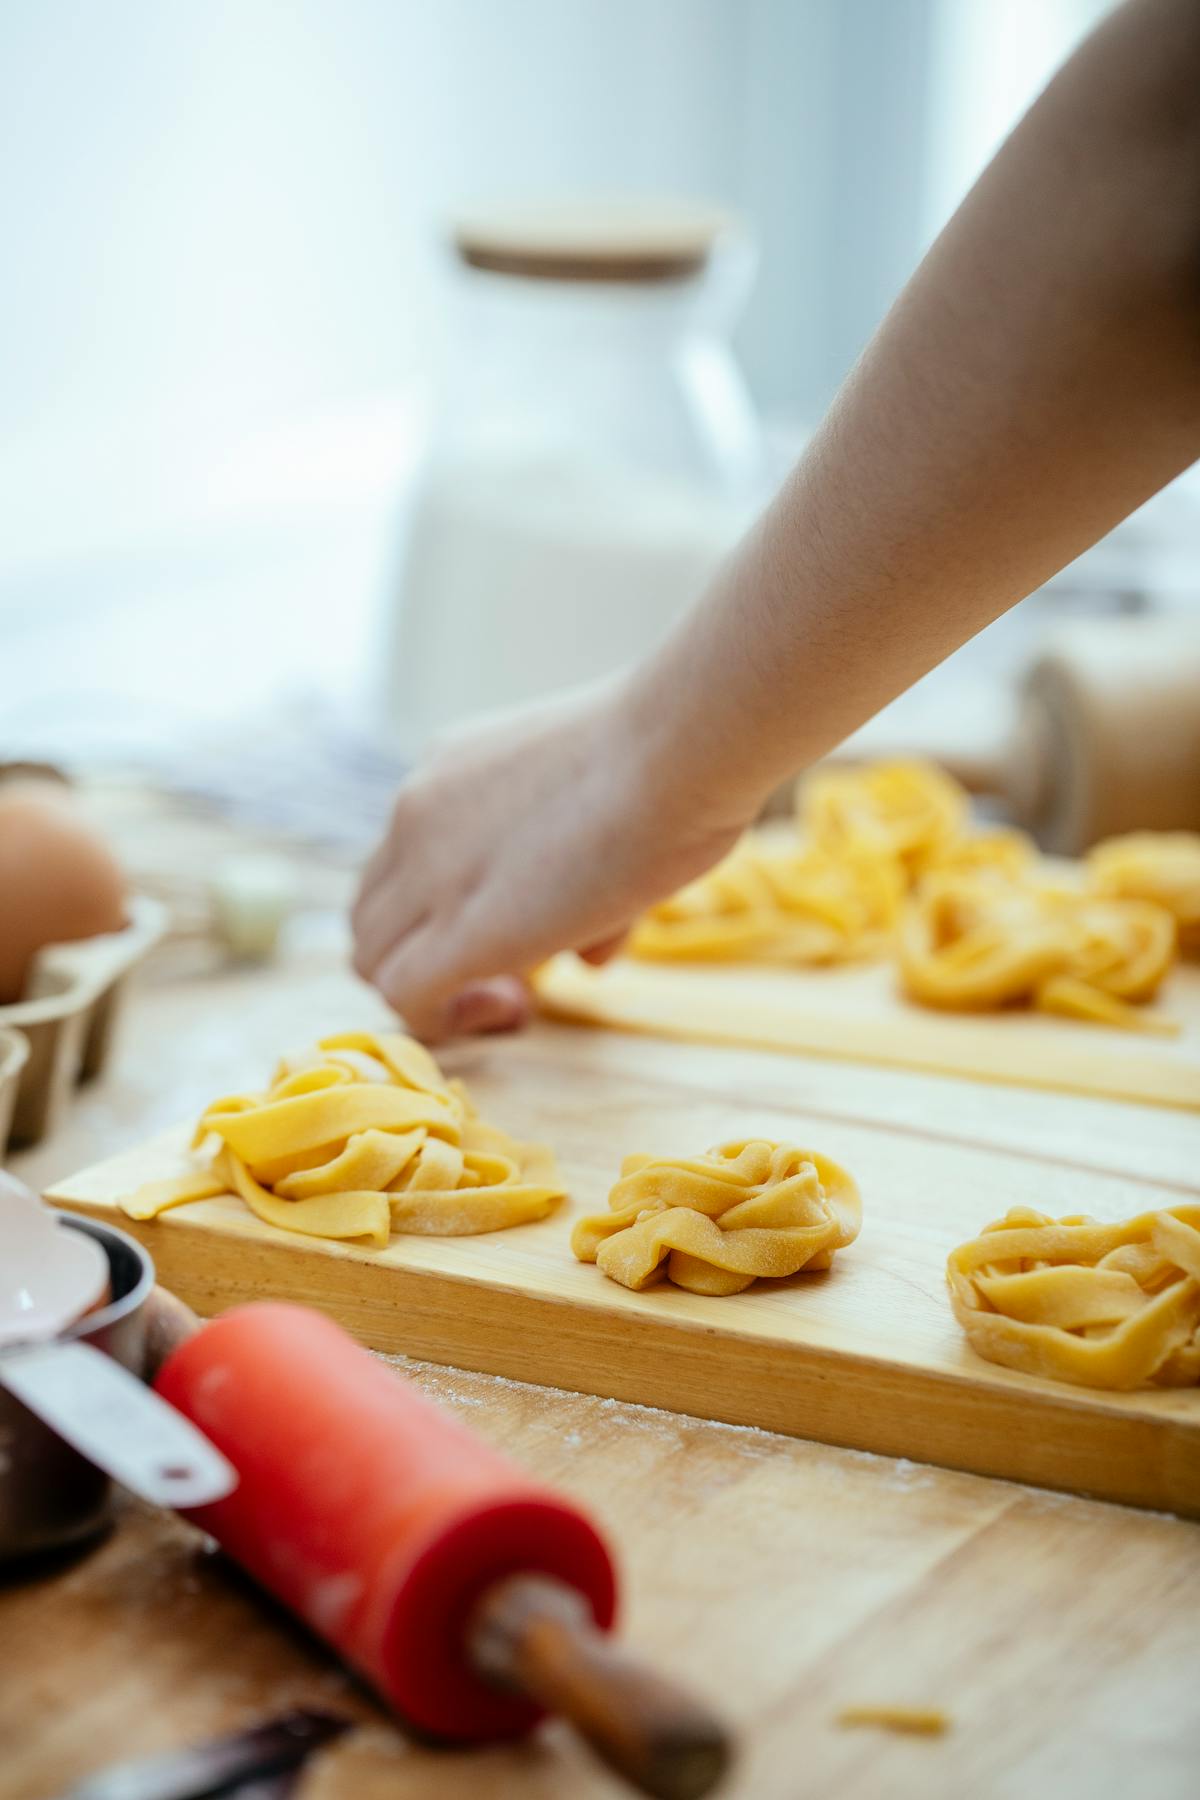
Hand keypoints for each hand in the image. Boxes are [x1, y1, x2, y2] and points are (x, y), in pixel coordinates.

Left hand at [352, 682, 747, 1038]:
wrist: (679, 748)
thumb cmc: (674, 761)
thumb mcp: (604, 805)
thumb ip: (580, 876)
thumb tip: (589, 950)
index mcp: (448, 770)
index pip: (404, 862)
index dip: (446, 913)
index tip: (519, 927)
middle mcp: (417, 812)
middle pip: (374, 913)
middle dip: (429, 956)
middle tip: (513, 974)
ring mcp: (427, 871)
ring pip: (373, 957)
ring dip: (432, 991)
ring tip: (514, 997)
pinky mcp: (455, 930)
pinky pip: (404, 996)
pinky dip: (443, 1020)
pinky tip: (511, 1011)